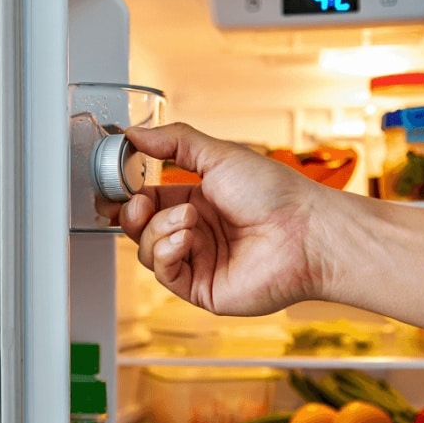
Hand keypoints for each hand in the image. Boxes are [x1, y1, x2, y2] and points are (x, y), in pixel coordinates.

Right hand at [120, 123, 333, 315]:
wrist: (304, 232)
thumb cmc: (275, 193)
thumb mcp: (219, 155)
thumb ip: (173, 142)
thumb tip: (135, 133)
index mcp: (198, 201)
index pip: (149, 200)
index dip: (130, 195)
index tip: (118, 182)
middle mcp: (196, 233)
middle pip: (141, 229)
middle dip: (133, 215)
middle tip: (137, 202)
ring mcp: (199, 262)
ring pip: (149, 251)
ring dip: (160, 230)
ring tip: (189, 219)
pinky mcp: (202, 288)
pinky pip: (165, 273)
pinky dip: (167, 252)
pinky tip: (186, 238)